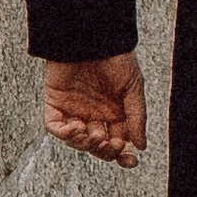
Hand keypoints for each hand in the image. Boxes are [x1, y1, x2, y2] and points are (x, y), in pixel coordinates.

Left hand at [43, 52, 145, 166]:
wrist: (92, 36)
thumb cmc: (115, 57)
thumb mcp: (133, 87)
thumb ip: (136, 117)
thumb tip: (141, 146)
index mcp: (113, 112)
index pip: (117, 141)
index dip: (123, 155)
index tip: (131, 160)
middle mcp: (93, 114)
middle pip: (97, 145)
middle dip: (105, 150)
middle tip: (112, 143)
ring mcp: (73, 109)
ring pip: (76, 141)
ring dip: (85, 144)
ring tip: (93, 134)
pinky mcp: (55, 102)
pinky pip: (55, 127)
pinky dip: (63, 133)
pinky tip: (76, 128)